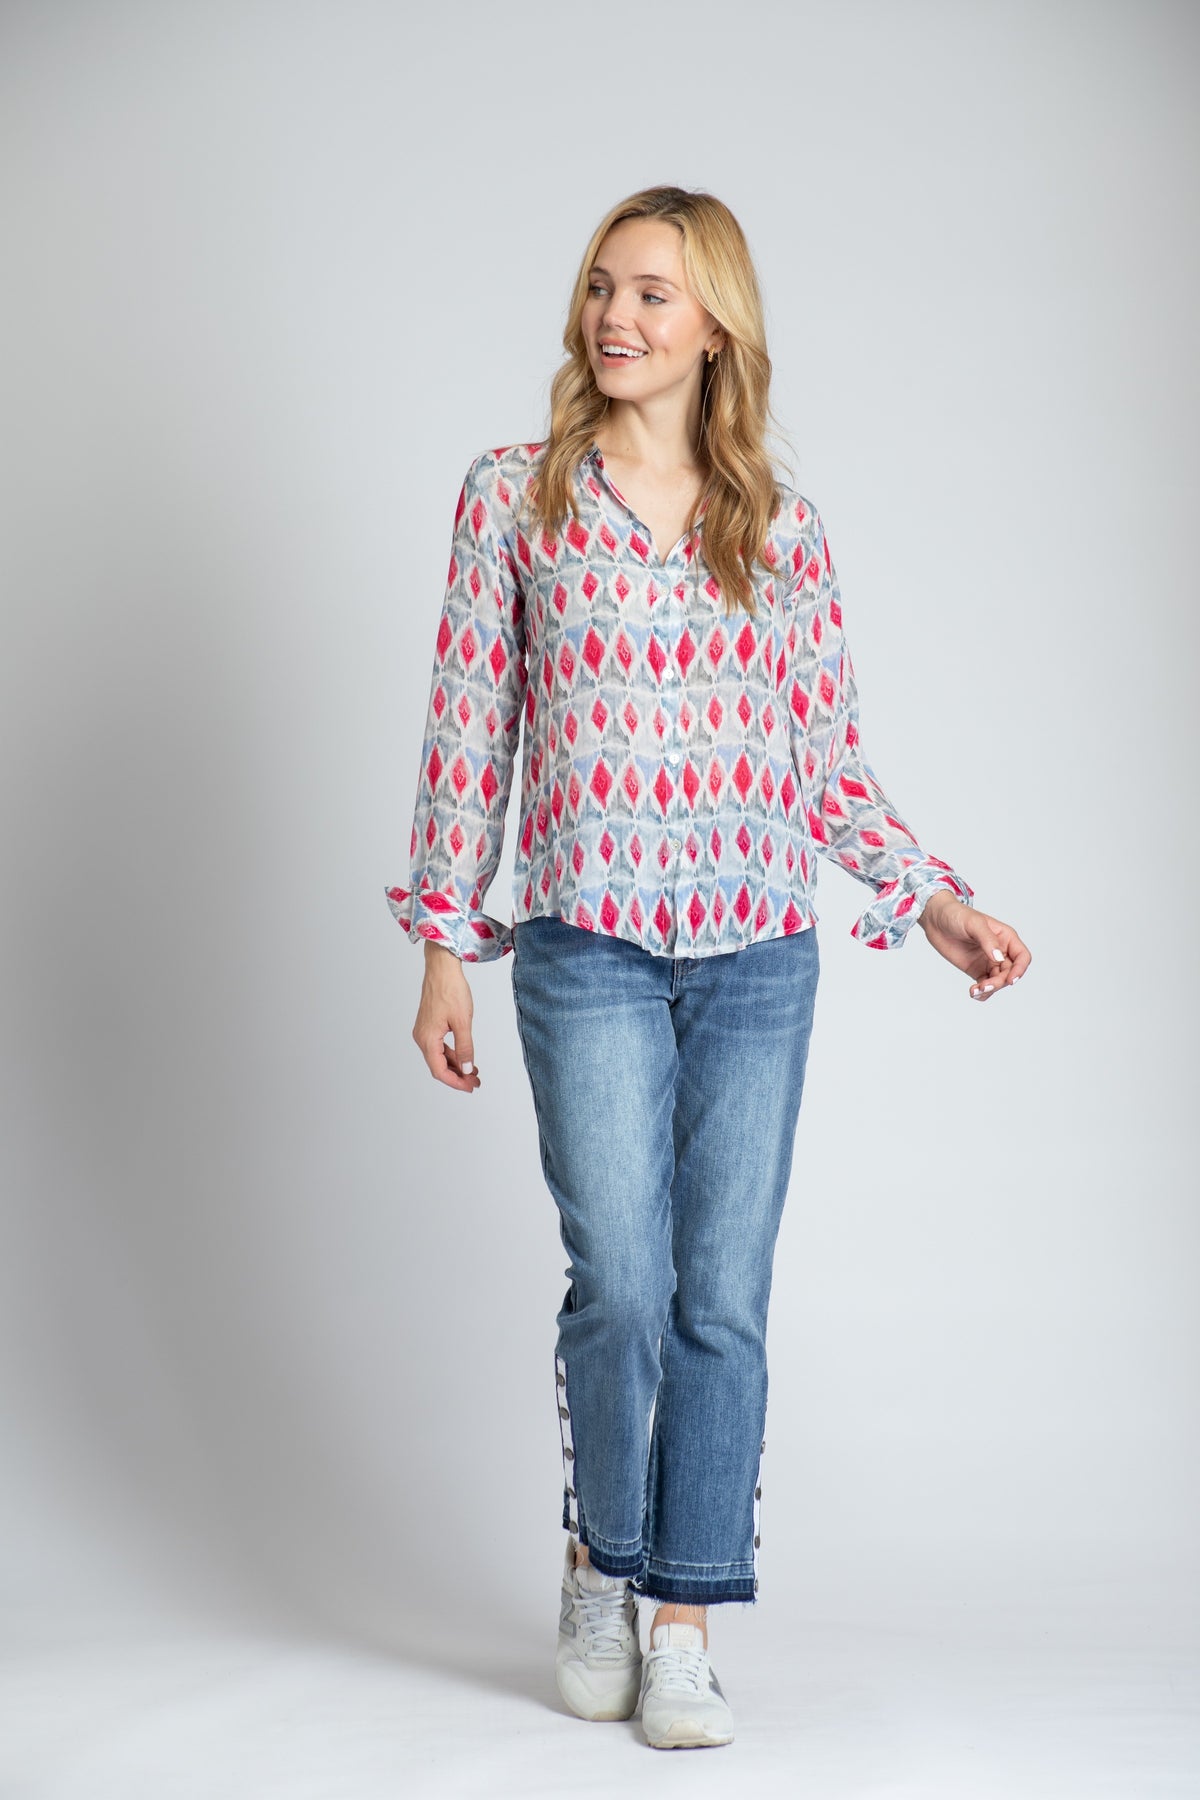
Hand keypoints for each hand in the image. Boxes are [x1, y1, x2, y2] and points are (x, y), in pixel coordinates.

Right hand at [412, 942, 482, 1090]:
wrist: (442, 969)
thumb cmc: (451, 991)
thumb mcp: (463, 1022)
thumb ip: (465, 1048)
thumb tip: (467, 1069)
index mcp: (427, 1039)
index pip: (439, 1071)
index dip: (455, 1082)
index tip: (470, 1087)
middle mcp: (421, 1037)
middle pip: (438, 1066)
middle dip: (457, 1075)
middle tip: (475, 1082)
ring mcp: (424, 1031)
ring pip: (439, 1057)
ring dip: (456, 1065)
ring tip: (473, 1071)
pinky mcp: (428, 1025)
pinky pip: (439, 1046)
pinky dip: (452, 1054)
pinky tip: (465, 1056)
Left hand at [918, 891, 1030, 1002]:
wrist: (936, 920)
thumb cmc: (957, 915)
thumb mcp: (974, 923)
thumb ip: (987, 940)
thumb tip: (998, 958)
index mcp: (1006, 937)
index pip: (1022, 956)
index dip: (1020, 969)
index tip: (1010, 980)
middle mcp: (1000, 951)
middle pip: (1009, 973)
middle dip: (999, 982)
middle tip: (983, 986)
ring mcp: (989, 962)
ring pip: (998, 982)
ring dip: (990, 989)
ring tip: (975, 991)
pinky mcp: (976, 970)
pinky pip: (985, 985)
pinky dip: (982, 992)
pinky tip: (973, 992)